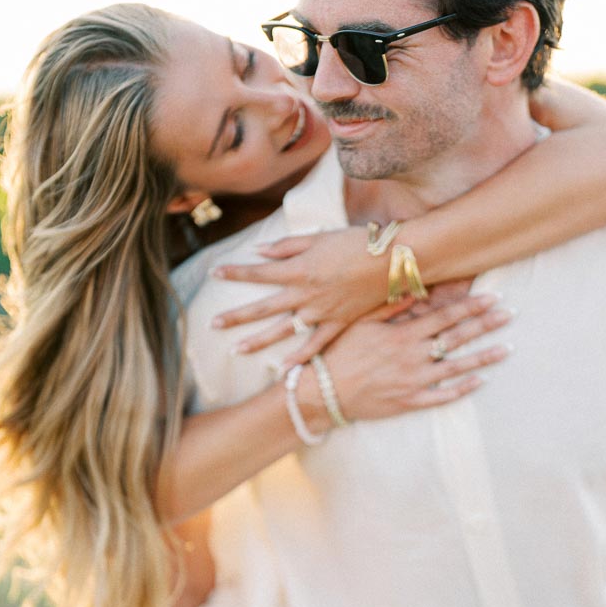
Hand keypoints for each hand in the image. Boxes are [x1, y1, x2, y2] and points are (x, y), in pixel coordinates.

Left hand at [211, 227, 385, 359]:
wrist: (393, 261)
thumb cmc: (356, 242)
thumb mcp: (319, 237)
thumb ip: (286, 246)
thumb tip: (258, 252)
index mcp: (299, 269)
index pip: (257, 273)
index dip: (234, 273)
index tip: (214, 273)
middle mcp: (305, 294)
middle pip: (262, 308)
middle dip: (235, 317)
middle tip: (212, 325)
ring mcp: (321, 313)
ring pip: (282, 331)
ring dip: (258, 342)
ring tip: (237, 350)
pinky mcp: (338, 324)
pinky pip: (315, 346)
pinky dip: (299, 358)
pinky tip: (283, 369)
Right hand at [322, 293, 512, 419]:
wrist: (324, 393)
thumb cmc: (340, 354)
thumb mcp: (360, 323)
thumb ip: (389, 306)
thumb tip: (414, 289)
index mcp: (403, 335)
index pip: (445, 317)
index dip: (470, 307)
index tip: (491, 298)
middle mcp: (414, 357)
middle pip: (457, 338)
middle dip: (485, 325)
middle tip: (509, 315)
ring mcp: (414, 381)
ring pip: (457, 368)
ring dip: (484, 357)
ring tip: (507, 349)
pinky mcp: (410, 402)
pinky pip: (442, 397)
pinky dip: (462, 389)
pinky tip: (480, 382)